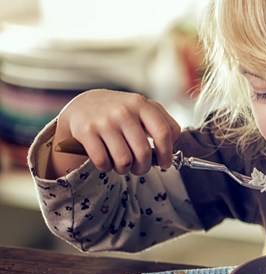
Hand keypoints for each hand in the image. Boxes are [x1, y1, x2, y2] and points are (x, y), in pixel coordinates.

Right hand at [54, 89, 180, 174]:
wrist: (84, 104)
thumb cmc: (121, 111)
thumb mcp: (143, 108)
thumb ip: (163, 122)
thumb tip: (174, 144)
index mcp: (142, 104)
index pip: (163, 132)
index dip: (167, 153)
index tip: (166, 163)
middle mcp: (124, 111)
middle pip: (143, 152)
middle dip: (144, 167)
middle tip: (141, 168)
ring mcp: (104, 121)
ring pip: (124, 161)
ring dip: (125, 169)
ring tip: (123, 164)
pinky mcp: (86, 132)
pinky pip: (103, 162)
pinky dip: (106, 167)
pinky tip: (107, 160)